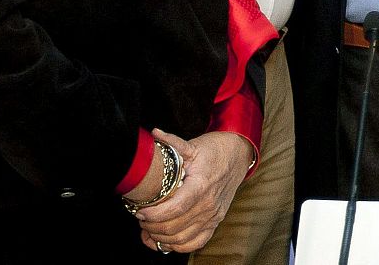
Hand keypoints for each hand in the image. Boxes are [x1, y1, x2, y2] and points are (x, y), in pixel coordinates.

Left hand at [134, 129, 253, 253]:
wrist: (238, 155)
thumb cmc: (215, 150)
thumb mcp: (193, 145)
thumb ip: (172, 142)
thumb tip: (154, 133)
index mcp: (201, 186)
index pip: (174, 209)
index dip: (154, 214)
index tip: (140, 211)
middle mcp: (208, 205)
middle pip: (174, 227)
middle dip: (152, 226)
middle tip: (140, 218)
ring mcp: (213, 215)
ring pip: (181, 239)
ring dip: (161, 237)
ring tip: (148, 228)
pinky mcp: (215, 221)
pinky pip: (195, 243)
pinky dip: (177, 246)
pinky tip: (164, 239)